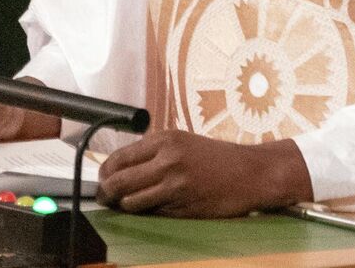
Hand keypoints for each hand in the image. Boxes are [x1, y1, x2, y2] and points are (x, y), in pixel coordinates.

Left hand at [96, 130, 313, 217]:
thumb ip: (152, 153)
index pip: (118, 159)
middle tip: (105, 197)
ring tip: (128, 204)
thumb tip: (117, 170)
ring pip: (130, 202)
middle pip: (117, 182)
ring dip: (125, 206)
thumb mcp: (182, 143)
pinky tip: (154, 207)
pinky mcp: (183, 206)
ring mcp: (174, 185)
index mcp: (164, 140)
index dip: (104, 173)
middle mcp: (166, 160)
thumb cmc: (216, 157)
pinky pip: (152, 213)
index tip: (103, 180)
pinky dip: (148, 212)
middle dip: (106, 193)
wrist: (251, 173)